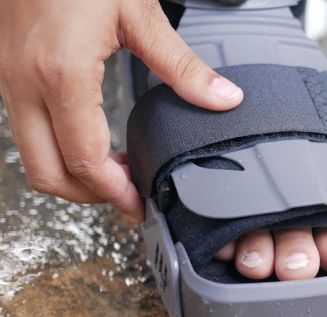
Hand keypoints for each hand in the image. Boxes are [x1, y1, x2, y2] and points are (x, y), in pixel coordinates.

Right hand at [0, 0, 243, 222]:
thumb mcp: (138, 14)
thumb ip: (182, 66)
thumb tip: (222, 98)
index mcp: (61, 75)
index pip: (84, 160)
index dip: (114, 192)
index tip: (140, 204)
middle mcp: (26, 85)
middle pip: (49, 174)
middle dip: (90, 196)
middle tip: (129, 198)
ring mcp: (11, 82)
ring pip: (34, 158)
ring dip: (74, 176)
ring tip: (116, 176)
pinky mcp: (10, 75)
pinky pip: (28, 133)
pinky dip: (60, 152)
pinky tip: (92, 145)